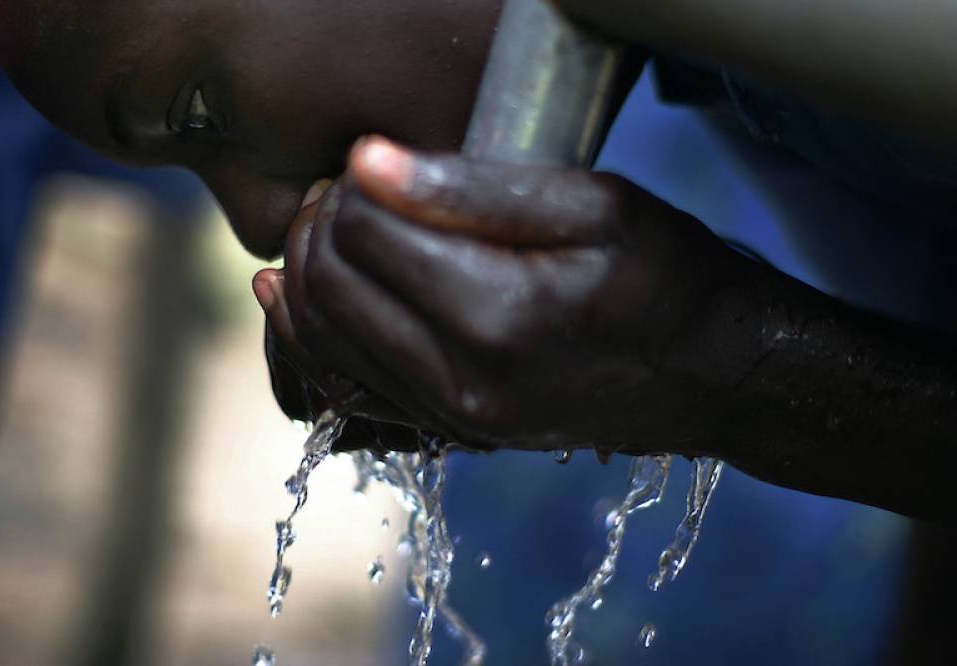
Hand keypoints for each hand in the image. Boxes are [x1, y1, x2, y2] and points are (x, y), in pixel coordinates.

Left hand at [261, 137, 750, 454]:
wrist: (711, 372)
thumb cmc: (666, 277)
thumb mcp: (594, 206)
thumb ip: (473, 187)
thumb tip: (367, 163)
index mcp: (498, 315)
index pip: (365, 236)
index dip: (350, 188)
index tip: (368, 164)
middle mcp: (464, 381)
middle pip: (330, 293)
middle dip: (316, 229)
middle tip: (340, 192)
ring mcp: (455, 418)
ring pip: (324, 347)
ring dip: (305, 281)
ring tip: (329, 232)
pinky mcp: (453, 432)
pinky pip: (349, 391)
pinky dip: (316, 340)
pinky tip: (307, 300)